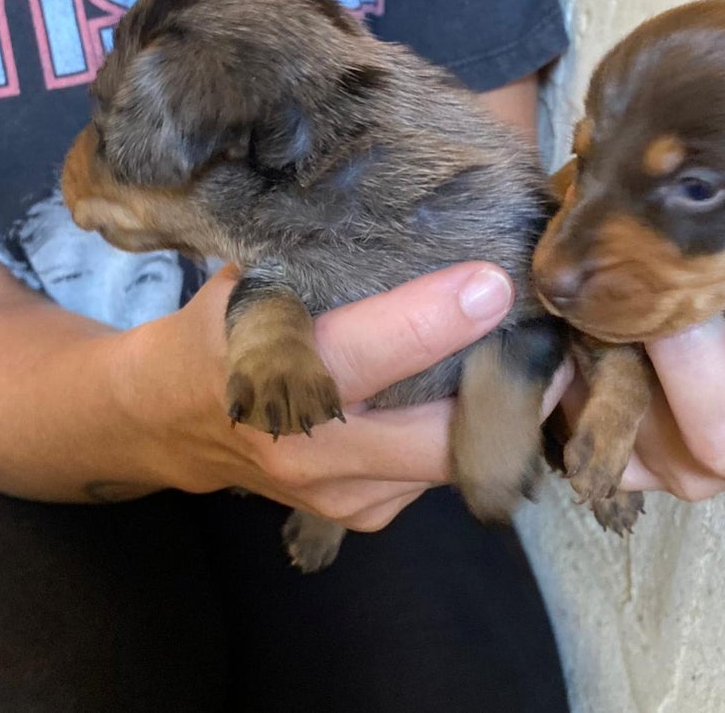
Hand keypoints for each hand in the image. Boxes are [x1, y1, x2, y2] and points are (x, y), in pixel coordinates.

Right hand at [117, 262, 570, 530]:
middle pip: (437, 441)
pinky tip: (475, 396)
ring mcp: (339, 498)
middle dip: (507, 396)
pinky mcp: (362, 518)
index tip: (495, 283)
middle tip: (557, 344)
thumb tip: (425, 205)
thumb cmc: (217, 332)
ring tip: (531, 361)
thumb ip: (325, 259)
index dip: (436, 319)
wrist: (167, 422)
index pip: (366, 353)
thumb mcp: (252, 279)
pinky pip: (434, 478)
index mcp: (270, 377)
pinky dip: (461, 437)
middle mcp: (307, 451)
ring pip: (449, 465)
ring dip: (496, 418)